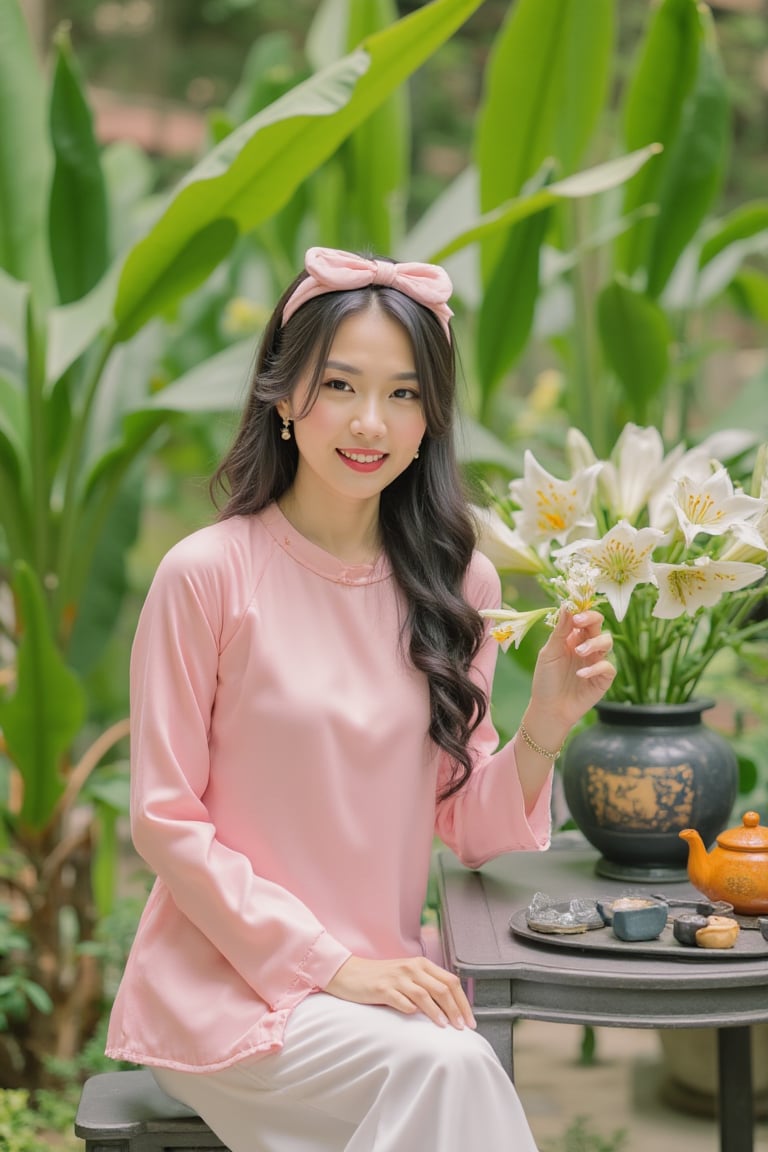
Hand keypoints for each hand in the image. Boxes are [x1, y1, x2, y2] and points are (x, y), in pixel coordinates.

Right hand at [324, 955, 475, 1029]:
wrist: (350, 973)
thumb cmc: (382, 978)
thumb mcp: (408, 976)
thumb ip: (427, 986)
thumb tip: (452, 1008)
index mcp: (421, 964)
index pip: (450, 981)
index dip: (463, 1002)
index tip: (470, 1021)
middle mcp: (411, 968)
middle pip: (441, 988)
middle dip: (455, 1009)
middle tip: (462, 1028)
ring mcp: (397, 978)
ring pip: (425, 995)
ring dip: (438, 1013)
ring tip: (446, 1027)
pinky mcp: (382, 989)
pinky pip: (401, 1000)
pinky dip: (411, 1009)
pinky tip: (416, 1018)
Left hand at [528, 608, 615, 736]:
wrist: (549, 708)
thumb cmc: (546, 680)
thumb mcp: (549, 653)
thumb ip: (559, 631)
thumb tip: (566, 606)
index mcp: (572, 638)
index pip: (582, 618)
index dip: (581, 611)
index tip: (574, 611)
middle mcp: (586, 646)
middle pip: (598, 625)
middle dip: (591, 619)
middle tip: (579, 621)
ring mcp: (596, 662)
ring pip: (607, 642)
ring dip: (594, 643)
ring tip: (579, 652)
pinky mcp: (603, 679)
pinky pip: (607, 667)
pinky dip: (595, 668)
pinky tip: (581, 674)